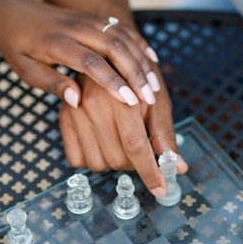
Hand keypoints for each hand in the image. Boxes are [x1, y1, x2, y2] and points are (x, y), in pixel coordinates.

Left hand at [0, 0, 158, 110]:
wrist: (16, 11)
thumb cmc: (18, 46)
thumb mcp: (24, 70)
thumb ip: (51, 83)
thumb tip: (77, 101)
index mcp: (56, 43)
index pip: (90, 62)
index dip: (112, 81)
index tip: (129, 100)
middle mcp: (77, 27)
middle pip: (114, 47)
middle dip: (135, 72)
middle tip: (148, 96)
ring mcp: (89, 20)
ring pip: (123, 37)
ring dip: (141, 60)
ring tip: (153, 85)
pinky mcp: (95, 18)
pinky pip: (122, 29)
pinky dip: (139, 44)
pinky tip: (151, 60)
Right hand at [60, 63, 187, 199]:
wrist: (109, 53)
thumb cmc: (140, 77)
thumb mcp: (158, 99)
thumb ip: (166, 135)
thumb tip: (179, 167)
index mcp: (123, 98)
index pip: (136, 147)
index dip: (150, 172)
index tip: (161, 190)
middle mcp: (95, 106)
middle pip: (117, 159)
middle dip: (136, 165)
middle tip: (143, 153)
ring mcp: (76, 113)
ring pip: (97, 163)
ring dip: (114, 163)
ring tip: (123, 141)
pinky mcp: (63, 118)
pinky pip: (76, 160)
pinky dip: (93, 159)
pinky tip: (104, 142)